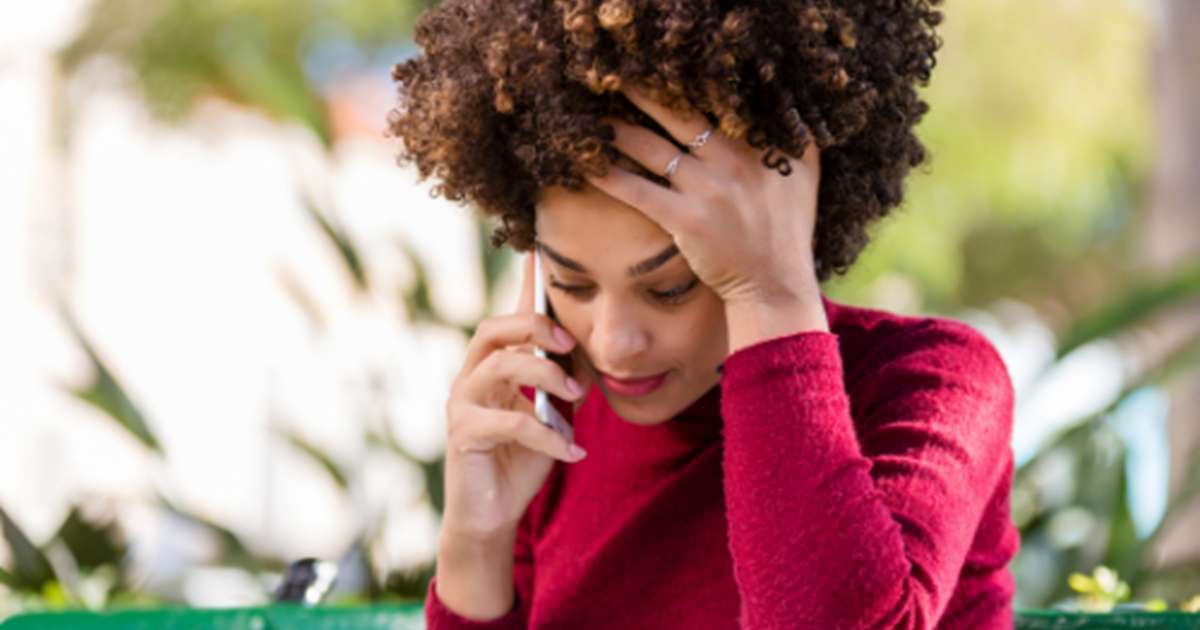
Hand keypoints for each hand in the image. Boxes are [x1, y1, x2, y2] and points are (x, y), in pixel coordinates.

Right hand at [441, 253, 588, 543]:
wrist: (493, 514)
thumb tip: (587, 352)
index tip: (541, 248)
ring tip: (578, 399)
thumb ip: (563, 382)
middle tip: (570, 345)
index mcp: (493, 365)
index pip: (509, 317)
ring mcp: (462, 403)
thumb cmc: (522, 460)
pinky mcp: (463, 434)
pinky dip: (547, 435)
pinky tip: (573, 451)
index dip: (524, 284)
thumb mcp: (552, 415)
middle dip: (534, 328)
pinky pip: (509, 423)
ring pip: (499, 366)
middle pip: (494, 329)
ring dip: (546, 378)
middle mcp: (471, 376)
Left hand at [585, 86, 828, 346]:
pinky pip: (639, 191)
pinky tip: (587, 166)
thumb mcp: (806, 176)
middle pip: (680, 115)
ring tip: (594, 120)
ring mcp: (709, 189)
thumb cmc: (788, 231)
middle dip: (643, 93)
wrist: (776, 283)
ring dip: (619, 131)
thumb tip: (784, 106)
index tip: (659, 72)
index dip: (685, 85)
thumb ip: (796, 139)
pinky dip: (610, 176)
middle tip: (615, 79)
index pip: (717, 102)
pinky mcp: (687, 219)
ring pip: (653, 148)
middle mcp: (736, 160)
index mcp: (761, 145)